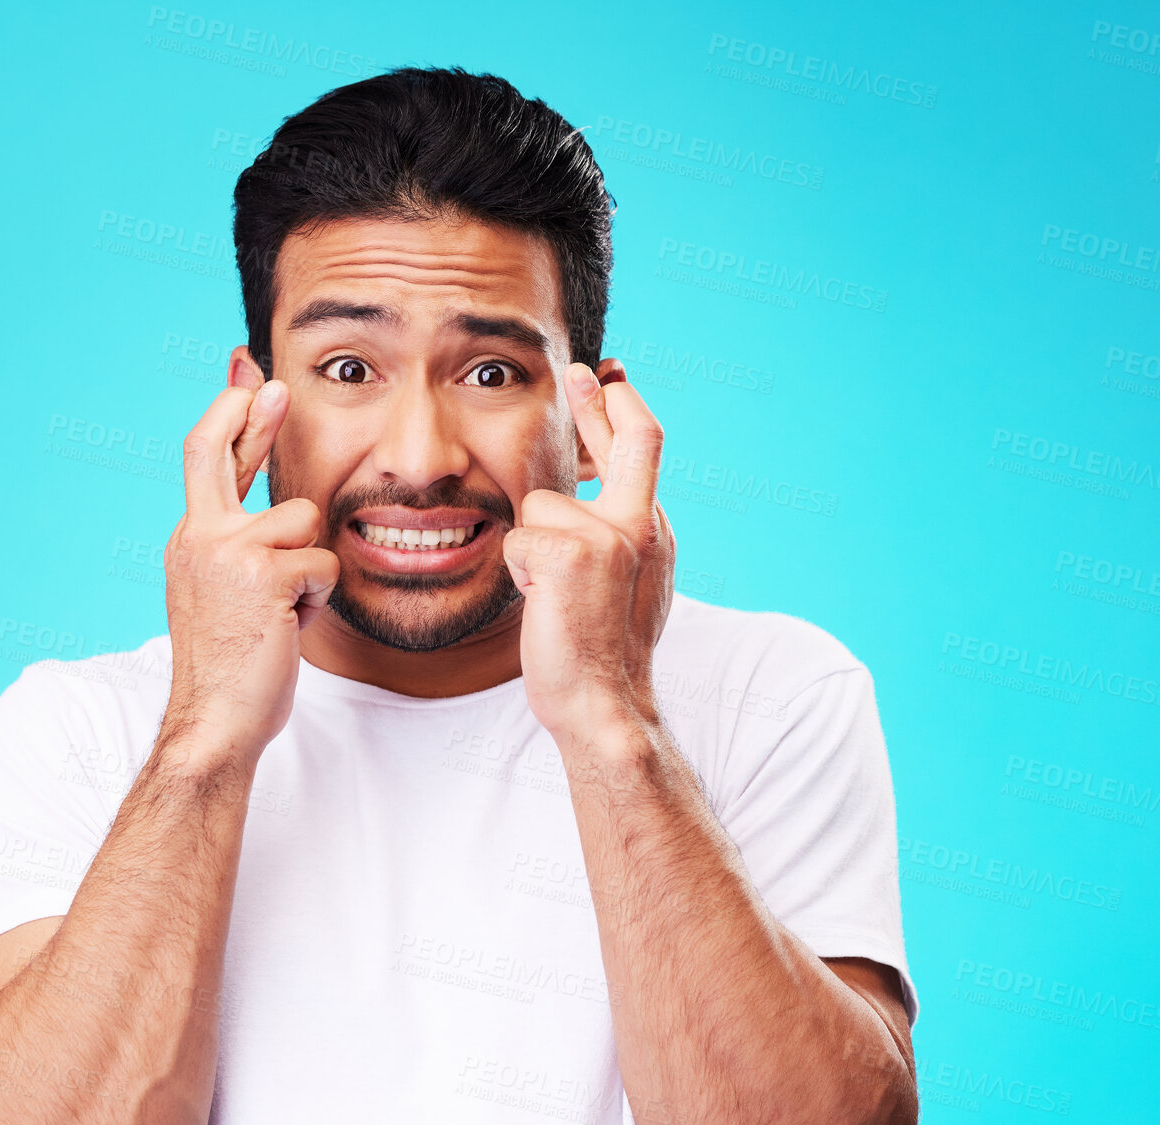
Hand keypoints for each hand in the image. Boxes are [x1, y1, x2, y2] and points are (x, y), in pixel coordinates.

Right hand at [157, 371, 340, 771]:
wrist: (213, 722)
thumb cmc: (231, 669)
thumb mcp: (225, 596)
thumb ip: (240, 549)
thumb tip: (278, 516)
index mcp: (190, 540)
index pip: (205, 459)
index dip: (229, 415)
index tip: (247, 377)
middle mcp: (198, 536)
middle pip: (219, 449)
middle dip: (252, 412)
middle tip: (278, 385)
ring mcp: (226, 552)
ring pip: (304, 519)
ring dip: (310, 566)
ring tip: (286, 610)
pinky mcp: (261, 574)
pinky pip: (322, 564)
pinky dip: (319, 599)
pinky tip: (291, 627)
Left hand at [501, 364, 674, 745]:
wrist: (605, 703)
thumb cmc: (604, 652)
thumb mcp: (628, 584)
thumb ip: (620, 536)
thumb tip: (602, 497)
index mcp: (654, 531)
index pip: (645, 450)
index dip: (622, 410)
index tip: (606, 378)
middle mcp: (642, 524)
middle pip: (627, 438)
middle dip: (596, 399)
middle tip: (574, 371)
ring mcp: (610, 536)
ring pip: (542, 503)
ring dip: (532, 544)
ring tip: (551, 595)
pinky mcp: (571, 553)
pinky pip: (519, 539)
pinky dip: (518, 572)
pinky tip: (541, 604)